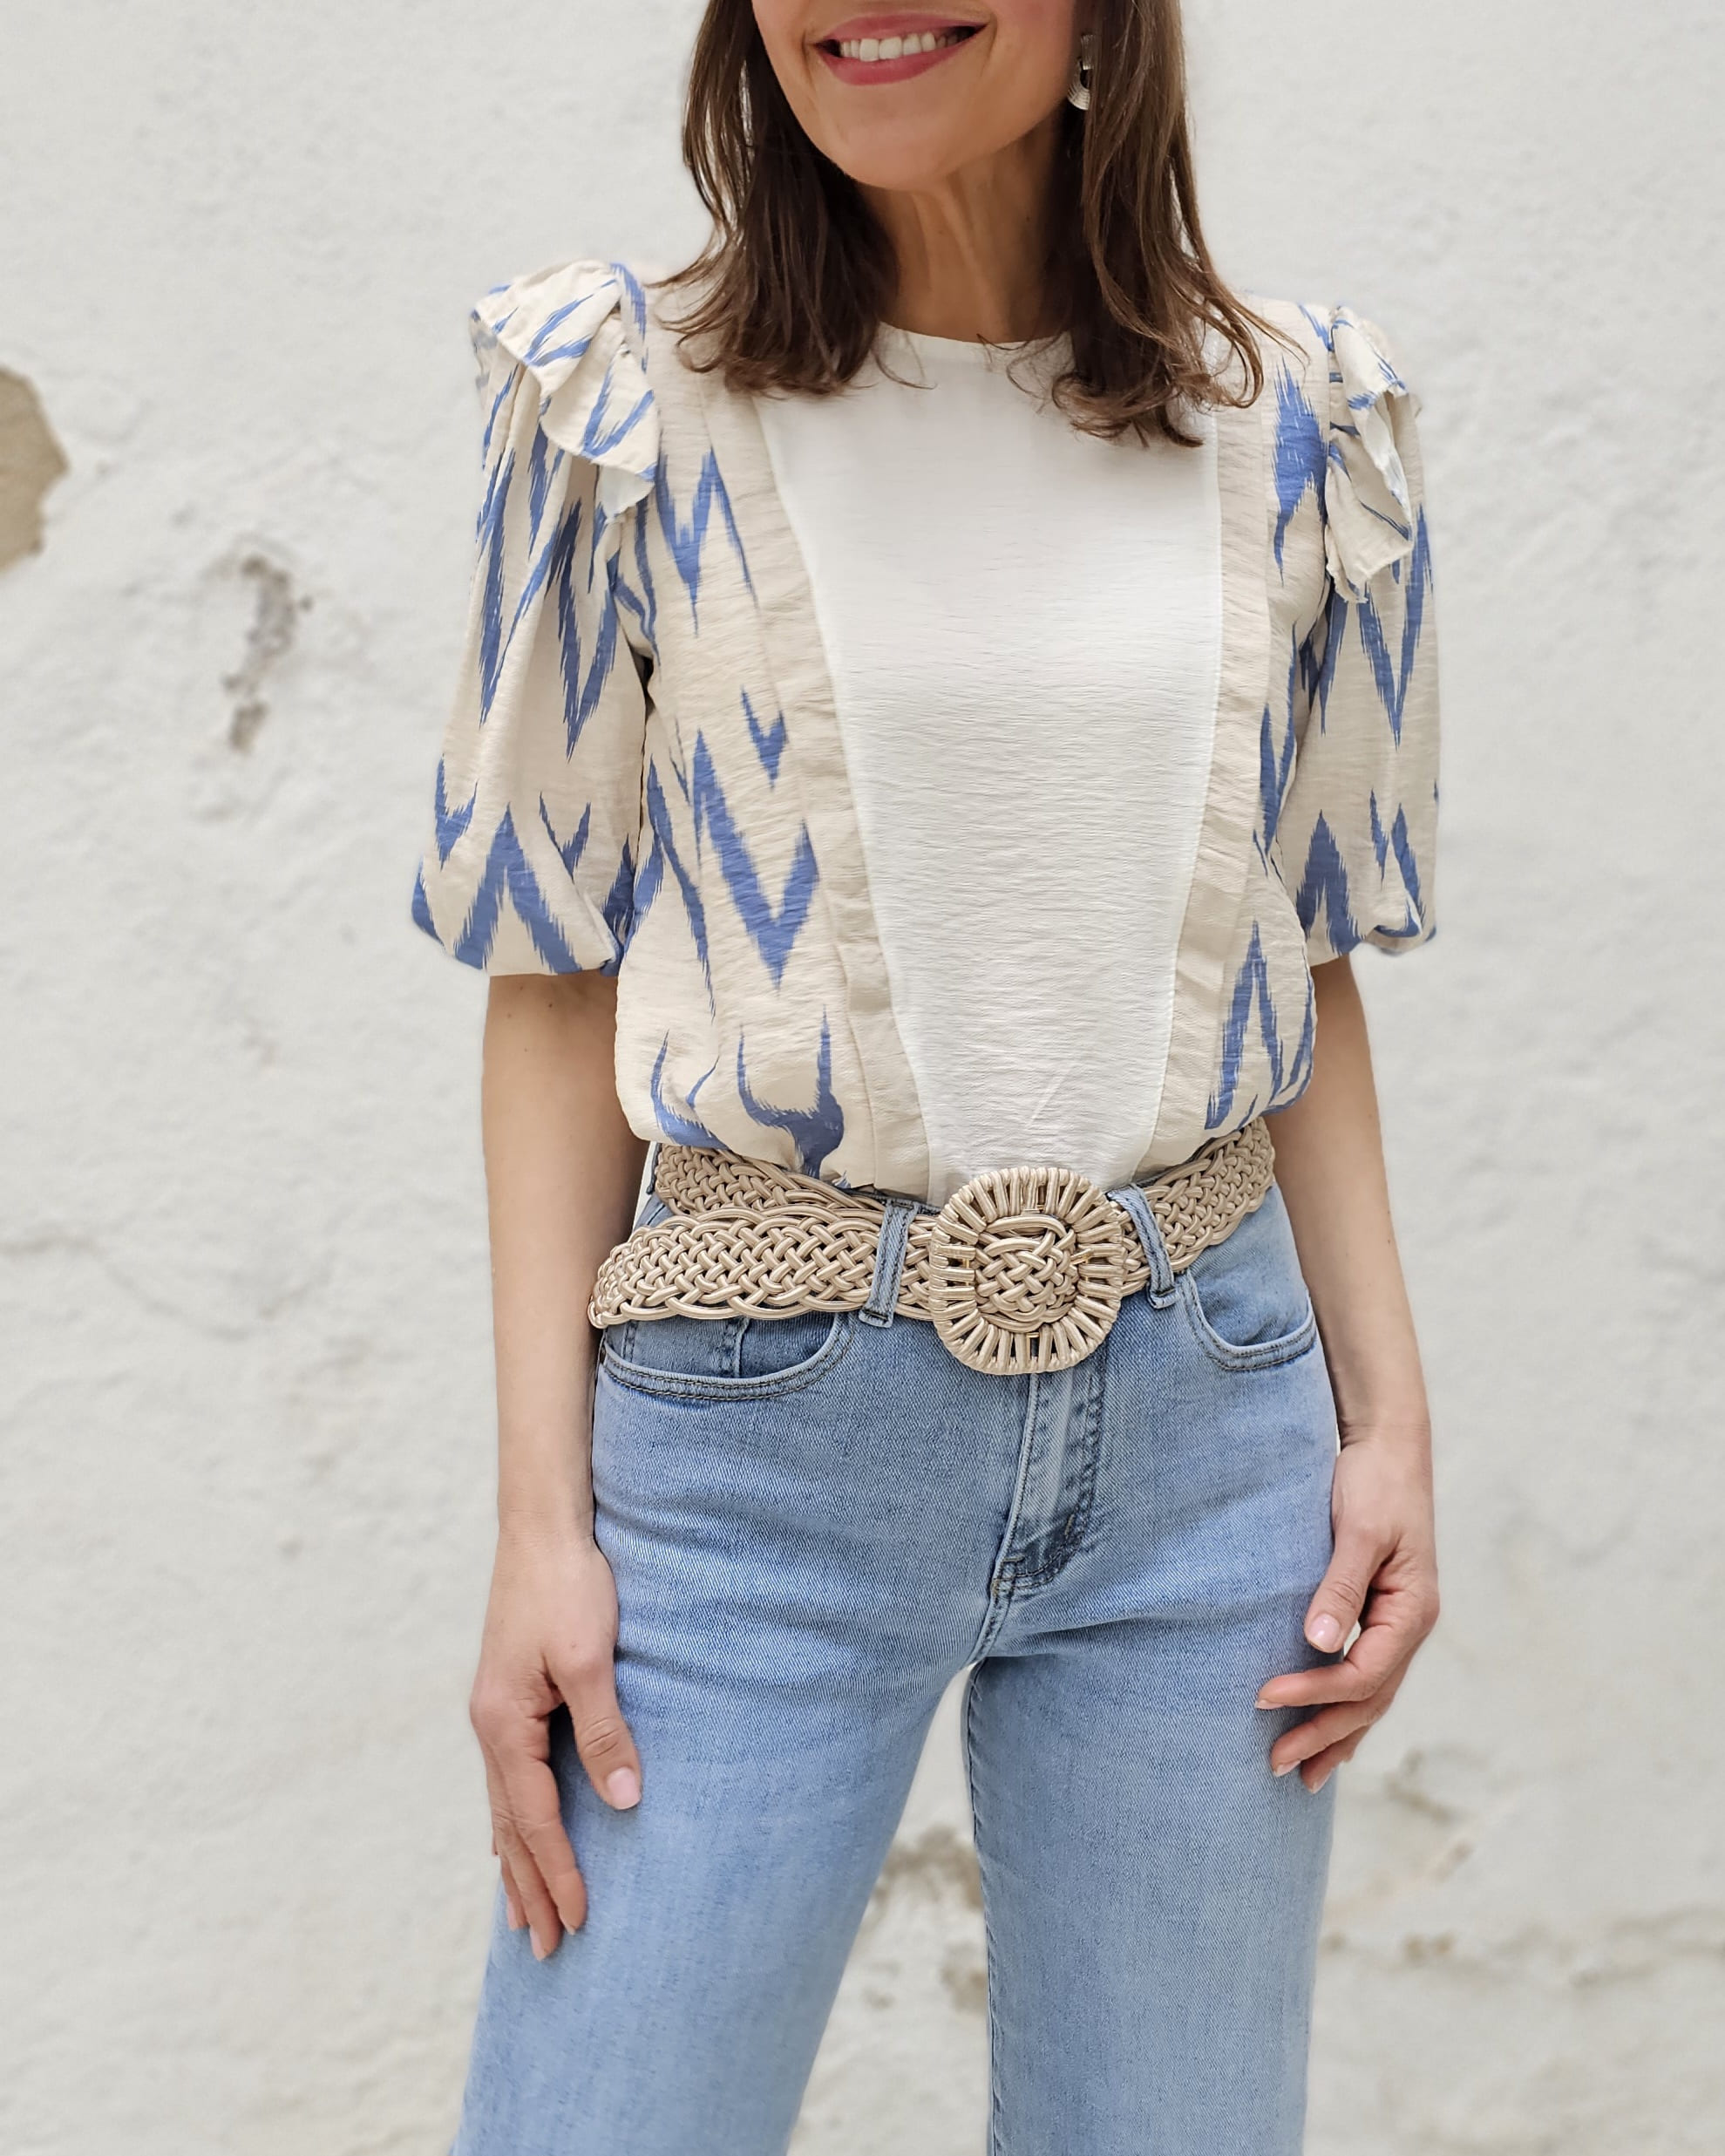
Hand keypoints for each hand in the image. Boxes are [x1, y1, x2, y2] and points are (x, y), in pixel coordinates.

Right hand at [469, 1526, 642, 1959]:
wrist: (543, 1526)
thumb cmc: (569, 1585)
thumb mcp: (590, 1660)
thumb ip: (604, 1732)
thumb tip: (623, 1804)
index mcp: (503, 1724)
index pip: (534, 1819)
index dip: (559, 1873)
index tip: (577, 1924)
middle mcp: (490, 1725)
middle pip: (510, 1826)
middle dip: (528, 1888)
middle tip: (543, 1950)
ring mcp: (495, 1712)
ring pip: (505, 1806)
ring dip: (517, 1862)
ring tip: (522, 1915)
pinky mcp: (509, 1696)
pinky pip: (510, 1777)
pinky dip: (514, 1819)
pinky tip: (515, 1836)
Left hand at [1256, 1428, 1438, 1791]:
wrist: (1389, 1446)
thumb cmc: (1374, 1482)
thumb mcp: (1358, 1530)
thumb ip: (1340, 1585)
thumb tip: (1319, 1642)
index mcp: (1411, 1611)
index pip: (1363, 1673)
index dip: (1315, 1692)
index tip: (1264, 1696)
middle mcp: (1410, 1625)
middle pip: (1370, 1700)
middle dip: (1324, 1733)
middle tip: (1274, 1762)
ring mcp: (1399, 1624)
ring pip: (1372, 1697)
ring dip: (1337, 1734)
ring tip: (1301, 1773)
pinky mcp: (1380, 1614)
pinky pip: (1366, 1675)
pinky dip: (1346, 1709)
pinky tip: (1326, 1732)